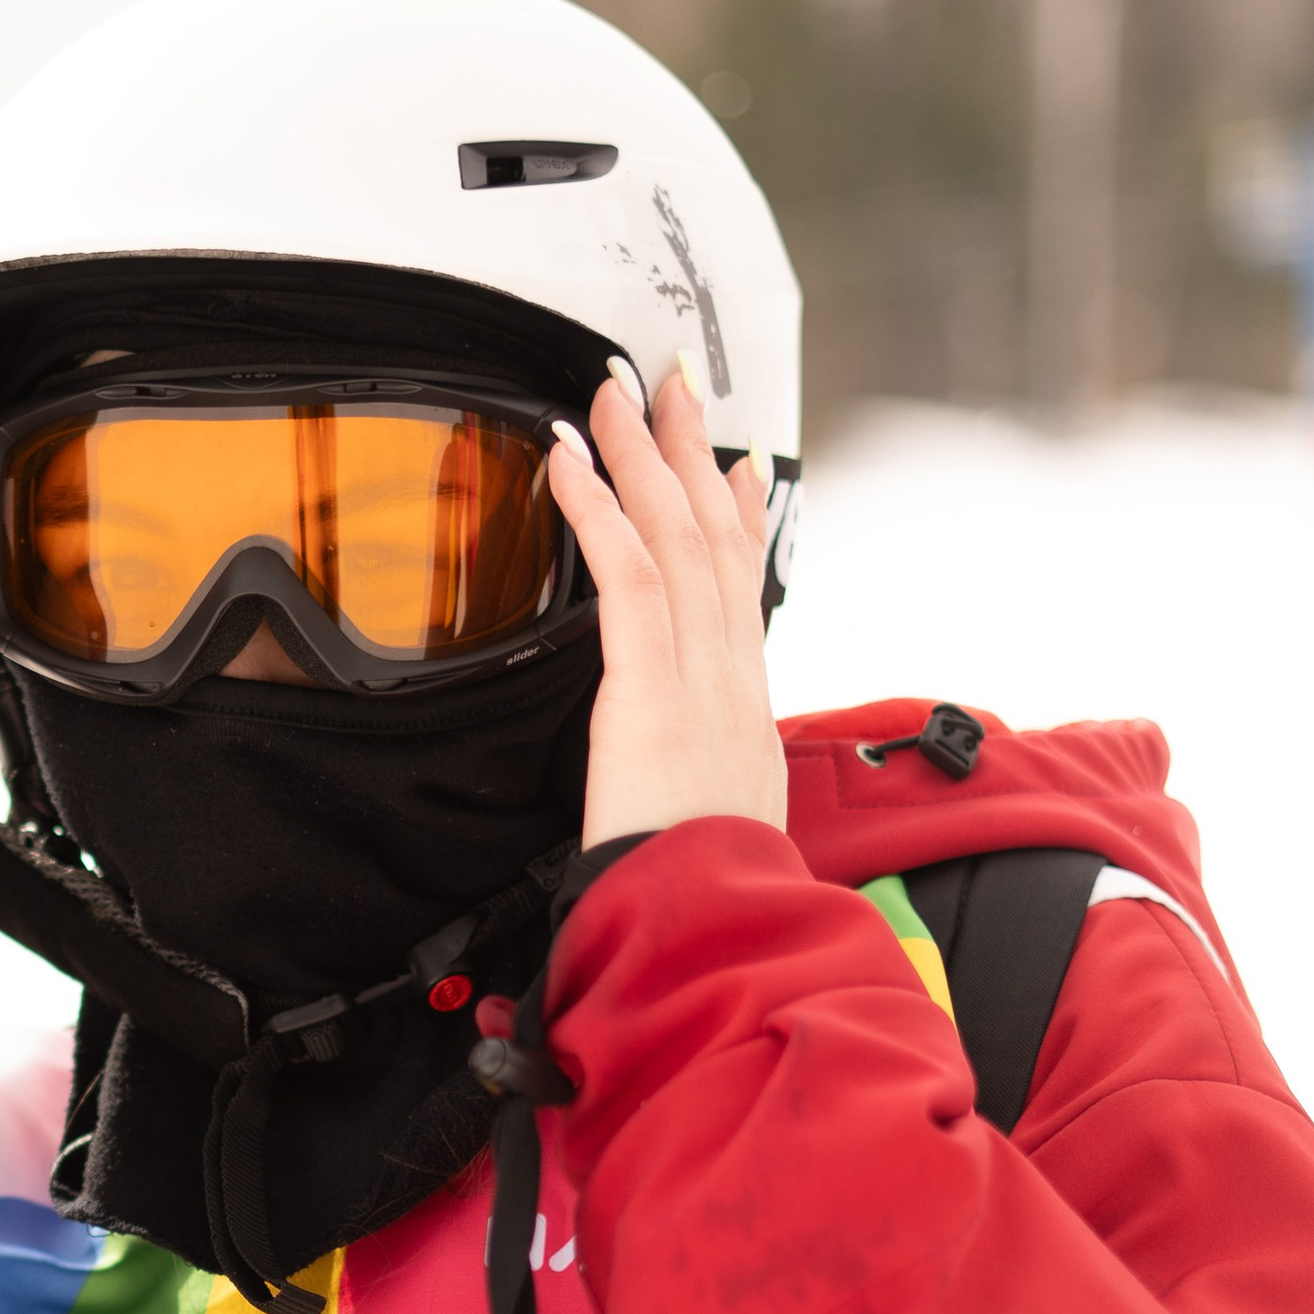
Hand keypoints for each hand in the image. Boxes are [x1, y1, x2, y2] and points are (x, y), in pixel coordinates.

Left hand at [546, 364, 786, 848]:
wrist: (711, 929)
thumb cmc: (702, 893)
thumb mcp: (718, 825)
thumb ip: (703, 785)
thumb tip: (694, 779)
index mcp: (744, 708)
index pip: (744, 589)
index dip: (738, 517)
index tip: (732, 464)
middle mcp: (732, 676)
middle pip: (713, 538)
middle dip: (689, 453)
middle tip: (667, 385)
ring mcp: (700, 675)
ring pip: (674, 537)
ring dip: (639, 455)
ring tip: (609, 394)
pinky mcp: (653, 687)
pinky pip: (626, 575)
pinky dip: (597, 508)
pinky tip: (569, 460)